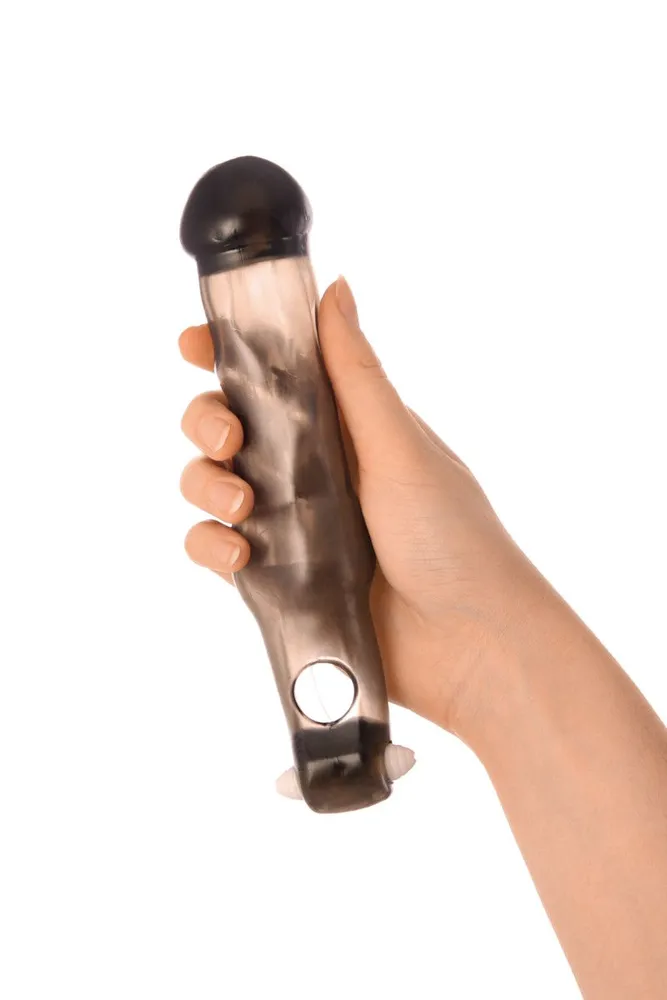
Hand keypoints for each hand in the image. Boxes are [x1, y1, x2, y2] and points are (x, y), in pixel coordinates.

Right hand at [178, 276, 552, 739]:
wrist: (470, 646)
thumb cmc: (454, 539)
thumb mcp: (401, 447)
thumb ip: (356, 375)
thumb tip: (336, 288)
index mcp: (345, 427)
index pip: (275, 377)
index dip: (228, 357)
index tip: (194, 344)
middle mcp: (312, 469)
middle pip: (228, 426)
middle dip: (208, 421)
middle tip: (229, 438)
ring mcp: (291, 525)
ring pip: (212, 485)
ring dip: (206, 483)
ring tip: (242, 503)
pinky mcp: (277, 580)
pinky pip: (217, 550)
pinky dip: (212, 546)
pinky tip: (239, 555)